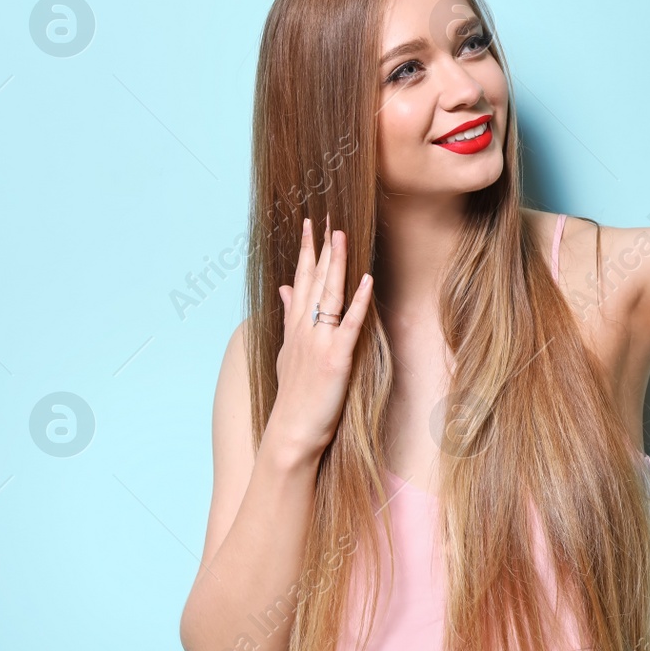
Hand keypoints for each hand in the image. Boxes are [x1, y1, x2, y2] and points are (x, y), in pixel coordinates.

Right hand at [268, 215, 374, 458]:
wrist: (290, 433)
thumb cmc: (293, 396)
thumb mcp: (285, 353)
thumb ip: (288, 319)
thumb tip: (284, 290)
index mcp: (294, 328)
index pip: (299, 281)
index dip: (305, 251)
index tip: (309, 225)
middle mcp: (303, 330)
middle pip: (312, 281)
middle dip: (319, 248)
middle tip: (325, 217)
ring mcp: (318, 343)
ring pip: (328, 296)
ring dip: (335, 265)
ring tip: (340, 236)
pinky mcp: (335, 359)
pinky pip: (348, 325)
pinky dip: (357, 302)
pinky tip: (365, 281)